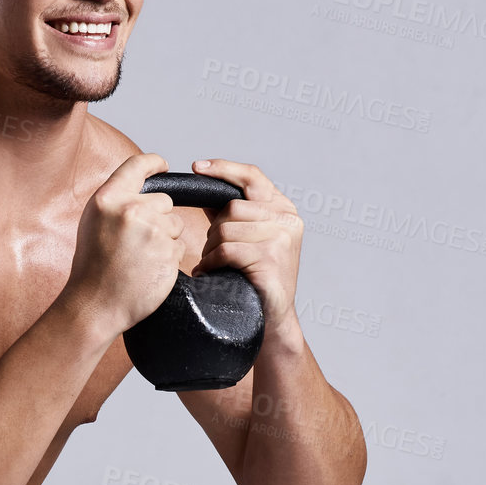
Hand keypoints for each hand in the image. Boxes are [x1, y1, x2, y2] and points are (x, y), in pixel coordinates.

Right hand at [63, 151, 185, 333]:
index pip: (137, 165)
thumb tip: (143, 188)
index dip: (154, 163)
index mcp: (108, 199)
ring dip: (165, 239)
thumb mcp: (93, 223)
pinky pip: (179, 247)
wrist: (95, 305)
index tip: (163, 165)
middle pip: (164, 201)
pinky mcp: (168, 253)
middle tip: (137, 242)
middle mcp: (130, 211)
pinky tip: (149, 270)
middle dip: (158, 218)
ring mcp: (152, 232)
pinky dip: (168, 258)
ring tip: (141, 258)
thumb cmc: (92, 267)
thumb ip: (116, 202)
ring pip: (175, 225)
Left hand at [189, 158, 302, 325]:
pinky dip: (212, 262)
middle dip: (213, 230)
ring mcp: (282, 238)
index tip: (197, 167)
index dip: (223, 169)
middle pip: (232, 207)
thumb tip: (206, 187)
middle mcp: (287, 219)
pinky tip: (209, 272)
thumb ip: (233, 214)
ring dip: (211, 249)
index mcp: (283, 209)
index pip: (251, 177)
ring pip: (226, 229)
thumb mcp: (249, 239)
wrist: (271, 317)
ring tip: (212, 264)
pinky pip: (227, 250)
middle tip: (211, 253)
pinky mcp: (271, 259)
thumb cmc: (256, 278)